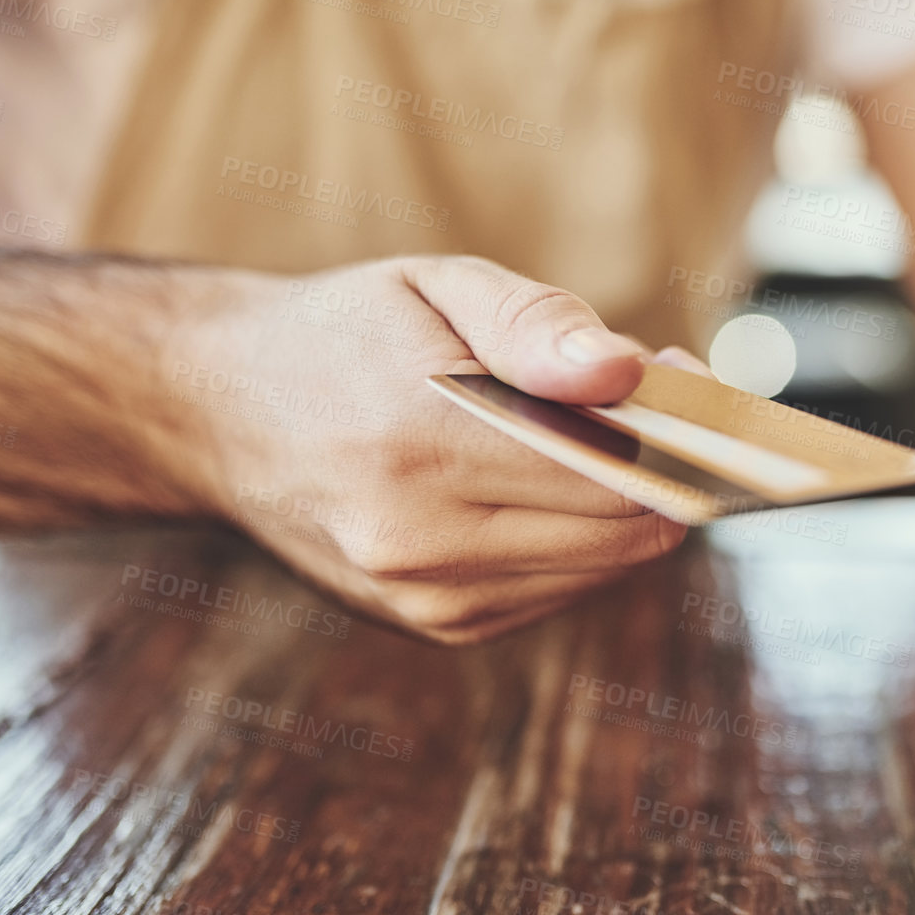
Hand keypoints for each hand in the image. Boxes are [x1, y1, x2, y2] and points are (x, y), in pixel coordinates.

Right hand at [170, 255, 700, 642]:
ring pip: (602, 567)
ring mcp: (426, 601)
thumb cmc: (340, 335)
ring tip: (595, 437)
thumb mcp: (434, 286)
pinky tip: (547, 485)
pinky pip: (561, 589)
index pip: (614, 472)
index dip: (678, 433)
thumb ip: (535, 324)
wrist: (219, 413)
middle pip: (623, 531)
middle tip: (661, 400)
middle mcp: (419, 543)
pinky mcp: (435, 628)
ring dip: (628, 508)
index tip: (695, 385)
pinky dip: (580, 540)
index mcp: (417, 446)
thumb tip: (627, 372)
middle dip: (665, 468)